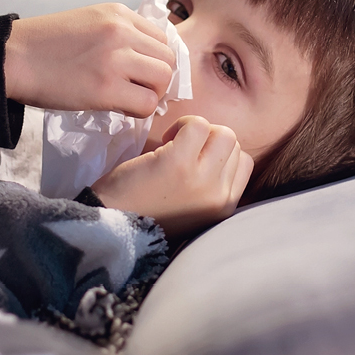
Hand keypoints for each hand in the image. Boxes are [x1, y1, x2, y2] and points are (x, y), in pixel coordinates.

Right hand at [4, 4, 174, 116]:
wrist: (10, 58)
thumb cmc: (42, 45)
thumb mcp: (87, 23)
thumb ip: (118, 34)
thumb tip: (146, 59)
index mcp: (118, 14)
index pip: (162, 37)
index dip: (156, 59)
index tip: (143, 73)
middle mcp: (121, 31)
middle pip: (168, 58)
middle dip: (159, 78)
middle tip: (140, 90)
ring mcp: (115, 59)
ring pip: (163, 80)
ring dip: (152, 94)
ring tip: (130, 99)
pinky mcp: (106, 88)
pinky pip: (146, 104)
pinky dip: (140, 111)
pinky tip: (121, 109)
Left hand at [91, 116, 253, 238]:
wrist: (111, 228)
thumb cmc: (148, 213)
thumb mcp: (194, 207)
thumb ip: (211, 183)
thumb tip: (215, 146)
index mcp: (225, 207)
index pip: (244, 162)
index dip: (218, 153)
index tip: (194, 161)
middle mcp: (219, 196)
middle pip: (233, 144)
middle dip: (208, 140)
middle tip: (181, 152)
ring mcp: (202, 179)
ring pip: (222, 132)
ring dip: (196, 130)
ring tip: (172, 147)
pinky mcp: (179, 163)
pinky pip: (197, 125)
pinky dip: (181, 125)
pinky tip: (162, 144)